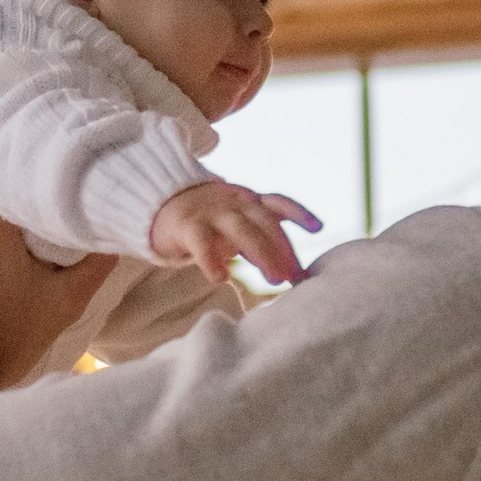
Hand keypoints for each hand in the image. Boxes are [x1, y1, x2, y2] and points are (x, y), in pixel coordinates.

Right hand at [148, 180, 320, 286]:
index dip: (299, 213)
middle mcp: (234, 203)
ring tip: (273, 279)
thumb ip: (263, 242)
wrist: (161, 203)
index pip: (278, 204)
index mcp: (249, 201)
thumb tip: (296, 275)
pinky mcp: (187, 224)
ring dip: (260, 253)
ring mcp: (211, 212)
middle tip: (294, 277)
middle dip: (282, 248)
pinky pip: (201, 241)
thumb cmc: (210, 222)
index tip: (319, 228)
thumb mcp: (239, 224)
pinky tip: (220, 278)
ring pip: (240, 229)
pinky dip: (211, 259)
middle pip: (264, 222)